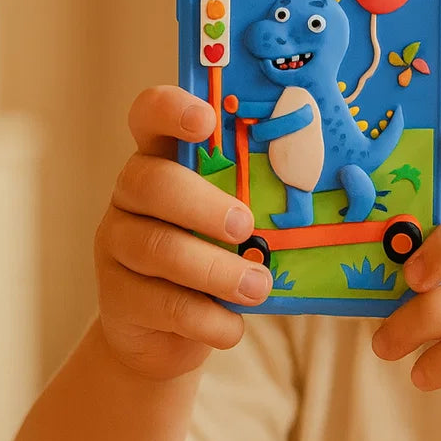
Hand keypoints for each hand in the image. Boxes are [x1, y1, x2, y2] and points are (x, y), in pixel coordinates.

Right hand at [94, 86, 271, 380]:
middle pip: (151, 183)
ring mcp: (117, 244)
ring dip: (216, 270)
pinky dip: (206, 318)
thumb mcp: (234, 219)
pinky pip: (161, 304)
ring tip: (258, 287)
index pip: (150, 115)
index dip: (172, 109)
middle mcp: (131, 194)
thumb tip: (324, 190)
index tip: (206, 119)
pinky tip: (233, 327)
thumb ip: (257, 197)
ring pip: (157, 248)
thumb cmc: (216, 253)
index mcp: (163, 158)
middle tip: (246, 226)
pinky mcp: (116, 297)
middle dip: (203, 205)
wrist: (169, 331)